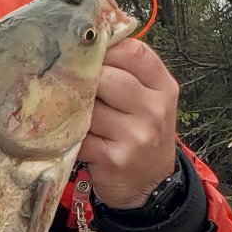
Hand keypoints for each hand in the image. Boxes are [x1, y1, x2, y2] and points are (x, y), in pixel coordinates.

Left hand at [81, 37, 180, 210]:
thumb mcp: (148, 101)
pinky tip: (66, 130)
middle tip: (67, 79)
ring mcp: (135, 135)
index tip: (88, 51)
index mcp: (164, 88)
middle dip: (83, 78)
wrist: (150, 186)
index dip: (106, 48)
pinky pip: (79, 134)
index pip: (134, 52)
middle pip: (108, 77)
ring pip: (89, 106)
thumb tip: (85, 44)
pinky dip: (68, 131)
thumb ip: (127, 73)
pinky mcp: (113, 157)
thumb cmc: (142, 133)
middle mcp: (154, 109)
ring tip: (66, 106)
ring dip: (72, 106)